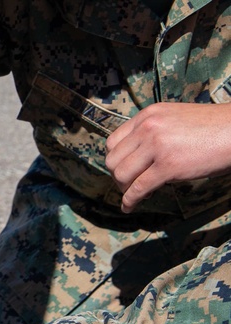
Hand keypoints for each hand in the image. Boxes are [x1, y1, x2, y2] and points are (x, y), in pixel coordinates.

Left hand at [105, 102, 230, 212]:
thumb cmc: (212, 129)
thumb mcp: (175, 120)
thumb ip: (154, 132)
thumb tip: (137, 157)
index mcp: (148, 115)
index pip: (113, 142)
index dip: (116, 160)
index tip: (125, 169)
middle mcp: (148, 127)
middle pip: (113, 160)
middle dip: (118, 176)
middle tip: (130, 185)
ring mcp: (157, 146)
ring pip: (121, 175)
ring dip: (124, 189)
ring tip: (136, 194)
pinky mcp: (168, 166)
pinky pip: (138, 189)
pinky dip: (130, 201)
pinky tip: (130, 207)